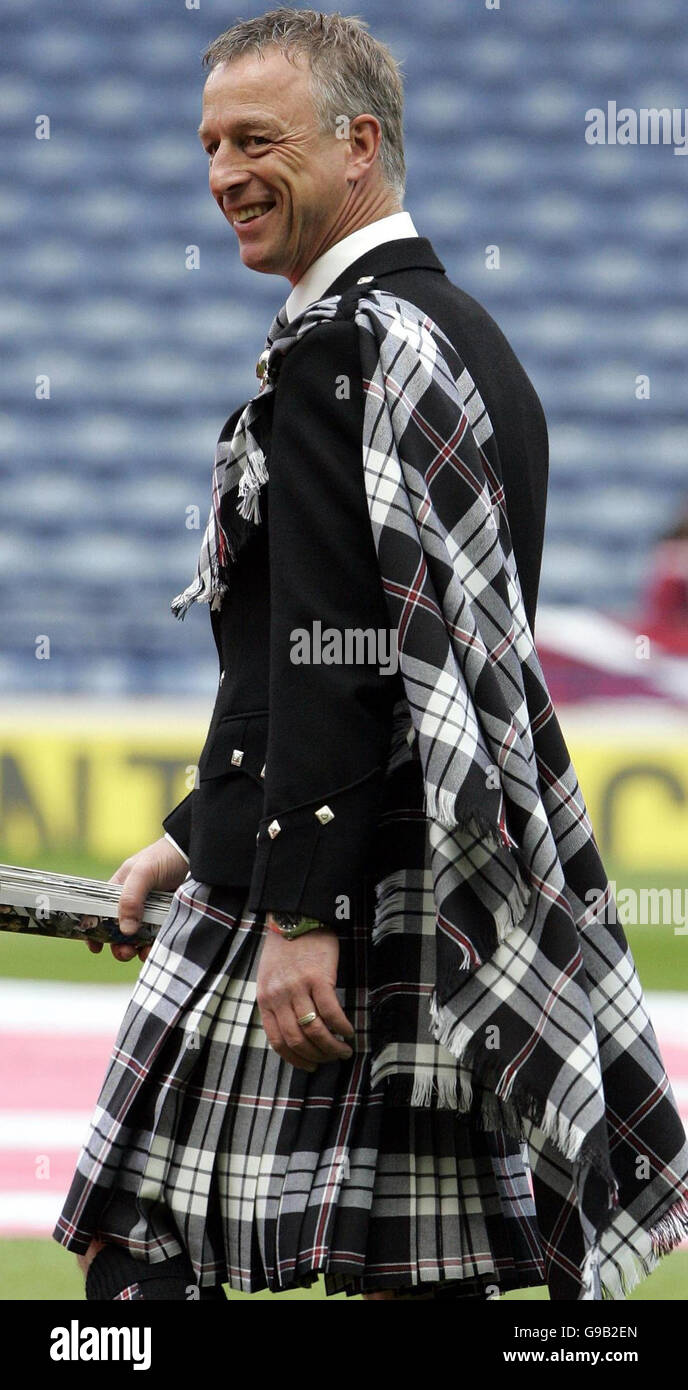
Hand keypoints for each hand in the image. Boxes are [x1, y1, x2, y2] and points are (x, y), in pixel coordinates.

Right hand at [86, 836, 188, 964]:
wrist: (194, 855)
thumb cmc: (164, 858)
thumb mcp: (143, 872)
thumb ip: (131, 898)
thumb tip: (126, 930)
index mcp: (119, 891)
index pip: (100, 913)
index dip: (95, 930)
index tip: (96, 947)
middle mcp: (131, 903)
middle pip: (118, 931)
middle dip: (119, 946)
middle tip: (126, 952)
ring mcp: (148, 912)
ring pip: (137, 938)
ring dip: (136, 949)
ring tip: (142, 952)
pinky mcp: (164, 918)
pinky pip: (155, 937)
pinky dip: (153, 946)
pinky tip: (155, 947)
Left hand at [256, 921, 354, 1071]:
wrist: (295, 917)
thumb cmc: (284, 948)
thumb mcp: (269, 977)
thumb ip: (276, 1003)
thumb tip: (292, 1030)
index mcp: (265, 999)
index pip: (278, 1041)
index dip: (295, 1059)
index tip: (309, 1066)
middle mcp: (279, 997)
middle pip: (297, 1040)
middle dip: (317, 1056)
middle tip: (331, 1059)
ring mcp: (298, 988)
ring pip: (315, 1030)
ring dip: (332, 1046)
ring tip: (343, 1050)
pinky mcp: (318, 978)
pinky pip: (331, 1012)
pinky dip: (342, 1026)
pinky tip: (349, 1031)